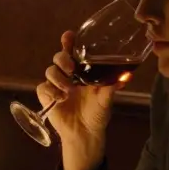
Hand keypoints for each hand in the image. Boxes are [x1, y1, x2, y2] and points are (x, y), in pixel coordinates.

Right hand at [35, 31, 128, 169]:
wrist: (85, 134)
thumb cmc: (97, 114)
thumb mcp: (106, 100)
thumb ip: (111, 87)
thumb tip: (125, 76)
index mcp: (82, 71)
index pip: (73, 51)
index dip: (68, 41)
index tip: (68, 36)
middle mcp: (68, 75)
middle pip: (58, 57)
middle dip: (62, 59)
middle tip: (71, 68)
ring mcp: (56, 85)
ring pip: (49, 70)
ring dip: (58, 78)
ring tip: (68, 90)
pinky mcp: (47, 96)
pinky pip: (42, 87)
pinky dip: (51, 91)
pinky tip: (60, 99)